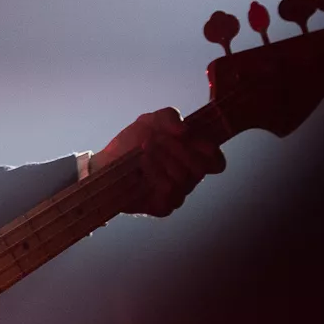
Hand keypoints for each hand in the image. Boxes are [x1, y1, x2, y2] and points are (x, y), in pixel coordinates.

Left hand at [93, 107, 225, 216]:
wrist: (106, 163)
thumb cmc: (131, 142)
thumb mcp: (150, 121)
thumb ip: (169, 117)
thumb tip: (184, 131)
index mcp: (192, 157)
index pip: (217, 162)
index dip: (211, 152)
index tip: (194, 140)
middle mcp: (188, 177)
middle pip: (200, 168)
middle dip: (177, 150)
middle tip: (156, 141)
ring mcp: (178, 193)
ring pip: (184, 178)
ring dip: (162, 160)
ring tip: (144, 152)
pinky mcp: (164, 206)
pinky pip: (170, 191)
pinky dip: (155, 174)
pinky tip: (141, 167)